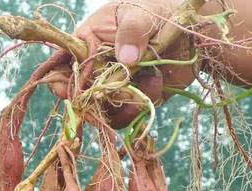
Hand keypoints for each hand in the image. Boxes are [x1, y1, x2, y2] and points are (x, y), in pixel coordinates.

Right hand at [52, 0, 196, 127]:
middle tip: (121, 91)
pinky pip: (129, 115)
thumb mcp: (142, 15)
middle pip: (83, 96)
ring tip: (149, 81)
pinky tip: (157, 84)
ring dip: (126, 104)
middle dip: (99, 100)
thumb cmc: (157, 13)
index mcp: (88, 42)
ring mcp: (116, 86)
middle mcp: (98, 67)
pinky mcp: (135, 100)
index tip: (76, 90)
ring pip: (106, 110)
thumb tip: (125, 57)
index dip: (63, 81)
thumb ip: (132, 32)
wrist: (188, 32)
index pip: (63, 65)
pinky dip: (142, 107)